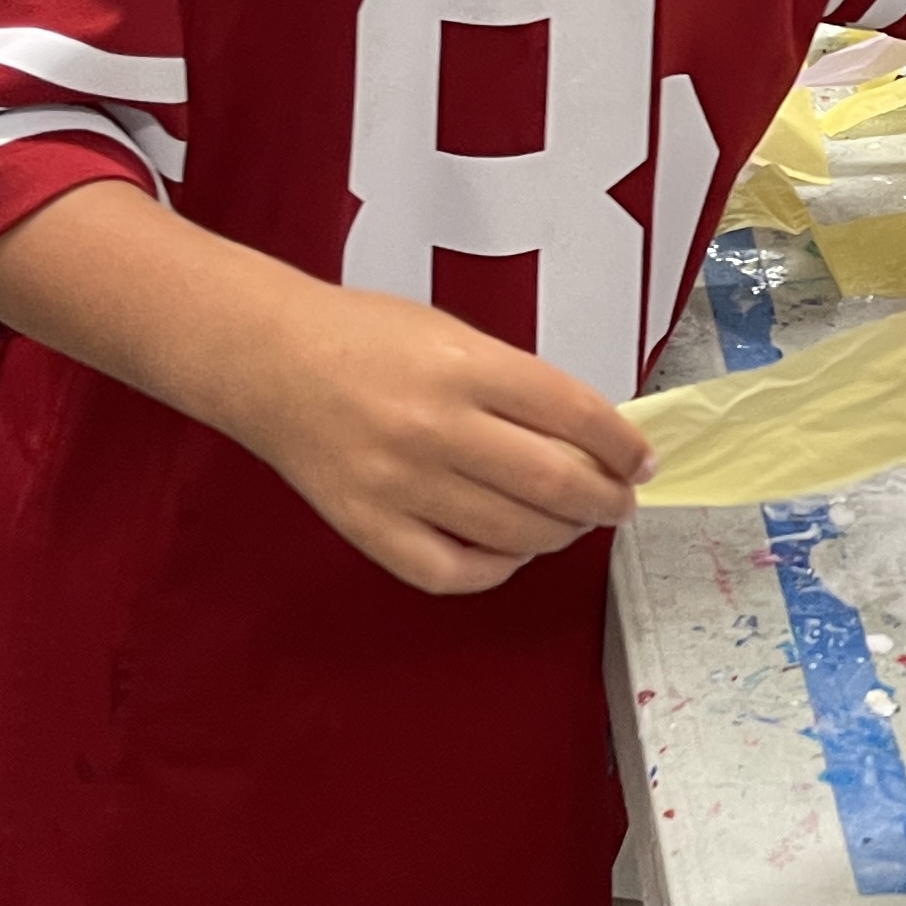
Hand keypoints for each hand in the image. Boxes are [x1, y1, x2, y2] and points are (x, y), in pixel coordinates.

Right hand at [227, 279, 652, 594]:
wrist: (265, 359)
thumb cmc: (363, 338)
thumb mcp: (453, 333)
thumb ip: (518, 384)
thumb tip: (591, 438)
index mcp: (464, 366)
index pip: (574, 414)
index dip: (622, 445)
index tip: (639, 460)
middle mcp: (435, 426)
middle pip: (554, 483)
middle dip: (606, 500)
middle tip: (620, 502)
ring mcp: (399, 484)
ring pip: (513, 534)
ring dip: (561, 534)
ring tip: (570, 522)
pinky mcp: (367, 527)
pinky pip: (452, 572)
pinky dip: (497, 568)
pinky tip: (510, 550)